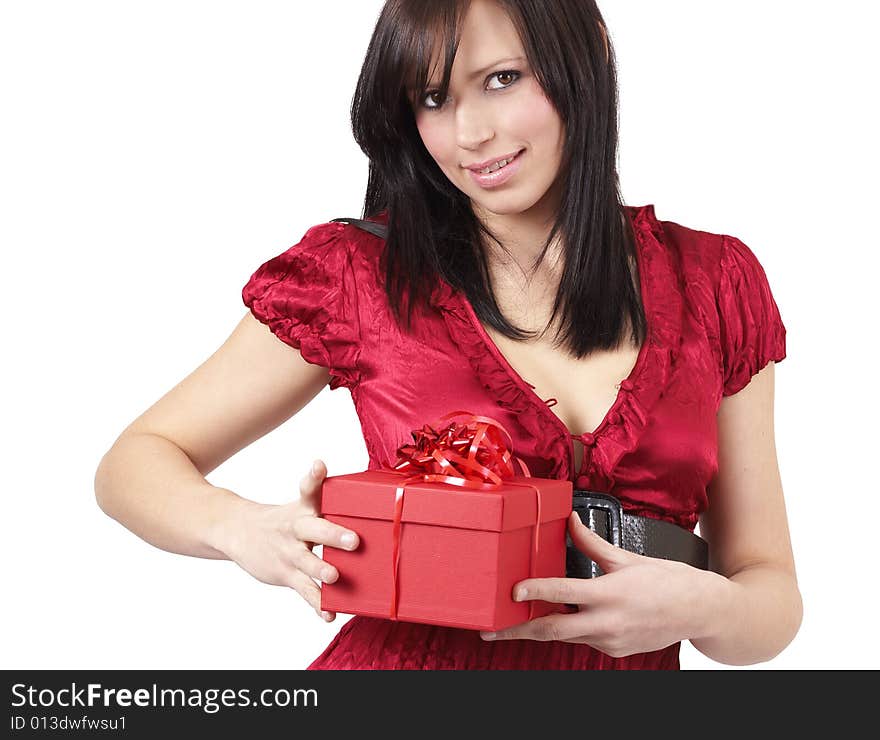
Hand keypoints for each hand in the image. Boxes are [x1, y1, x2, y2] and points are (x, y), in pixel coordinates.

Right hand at [217, 459, 358, 621]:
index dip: (314, 477)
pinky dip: (317, 603)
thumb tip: (368, 504)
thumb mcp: (300, 506)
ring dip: (321, 570)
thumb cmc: (284, 520)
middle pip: (313, 528)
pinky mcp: (285, 574)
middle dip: (333, 534)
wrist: (238, 531)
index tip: (319, 465)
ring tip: (335, 576)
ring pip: (307, 562)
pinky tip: (329, 614)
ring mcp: (289, 552)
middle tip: (354, 540)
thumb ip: (328, 505)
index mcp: (303, 508)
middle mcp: (296, 528)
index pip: (308, 489)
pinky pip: (304, 591)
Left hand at [479, 511, 721, 657]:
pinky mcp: (615, 651)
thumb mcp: (627, 557)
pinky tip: (559, 620)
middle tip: (491, 630)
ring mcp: (611, 641)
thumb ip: (592, 542)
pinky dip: (569, 630)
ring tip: (512, 623)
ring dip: (540, 629)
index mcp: (611, 593)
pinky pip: (584, 640)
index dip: (535, 592)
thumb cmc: (669, 581)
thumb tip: (570, 521)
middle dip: (517, 631)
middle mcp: (608, 622)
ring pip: (565, 636)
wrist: (701, 611)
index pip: (563, 594)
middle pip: (552, 630)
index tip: (512, 591)